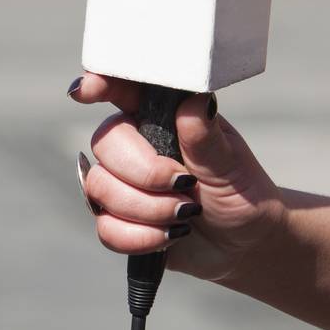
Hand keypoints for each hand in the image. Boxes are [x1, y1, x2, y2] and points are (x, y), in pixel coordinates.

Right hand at [71, 72, 284, 283]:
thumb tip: (195, 100)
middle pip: (103, 143)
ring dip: (147, 209)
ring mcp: (120, 183)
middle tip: (185, 187)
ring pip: (99, 188)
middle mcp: (133, 144)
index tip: (84, 92)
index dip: (97, 85)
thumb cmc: (242, 193)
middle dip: (144, 174)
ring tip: (185, 215)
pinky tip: (170, 235)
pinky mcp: (117, 220)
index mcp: (160, 117)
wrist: (244, 245)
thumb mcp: (231, 164)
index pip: (120, 89)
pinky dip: (141, 237)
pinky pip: (105, 228)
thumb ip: (205, 137)